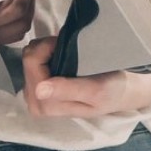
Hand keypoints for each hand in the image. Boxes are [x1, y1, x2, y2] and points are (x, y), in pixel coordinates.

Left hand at [20, 36, 141, 118]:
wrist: (121, 91)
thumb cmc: (112, 91)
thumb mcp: (96, 91)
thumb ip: (67, 90)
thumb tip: (40, 90)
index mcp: (46, 105)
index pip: (32, 63)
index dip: (48, 47)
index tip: (68, 45)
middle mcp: (35, 101)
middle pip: (28, 59)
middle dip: (48, 48)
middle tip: (72, 50)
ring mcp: (34, 93)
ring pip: (30, 56)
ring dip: (48, 50)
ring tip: (70, 54)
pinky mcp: (36, 84)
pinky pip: (34, 58)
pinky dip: (47, 52)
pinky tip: (64, 57)